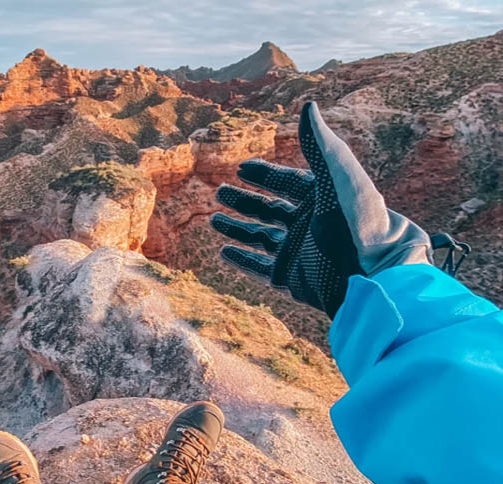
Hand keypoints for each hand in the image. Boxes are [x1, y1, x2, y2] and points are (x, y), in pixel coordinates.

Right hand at [210, 101, 432, 317]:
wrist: (370, 275)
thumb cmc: (358, 223)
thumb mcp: (337, 178)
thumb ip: (319, 145)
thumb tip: (308, 106)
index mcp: (320, 199)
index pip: (287, 182)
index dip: (263, 174)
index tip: (240, 167)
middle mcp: (307, 225)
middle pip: (269, 209)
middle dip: (245, 200)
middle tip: (219, 191)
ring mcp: (298, 252)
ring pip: (260, 238)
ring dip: (237, 229)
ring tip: (213, 221)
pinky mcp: (291, 278)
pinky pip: (260, 267)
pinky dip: (241, 260)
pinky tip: (223, 252)